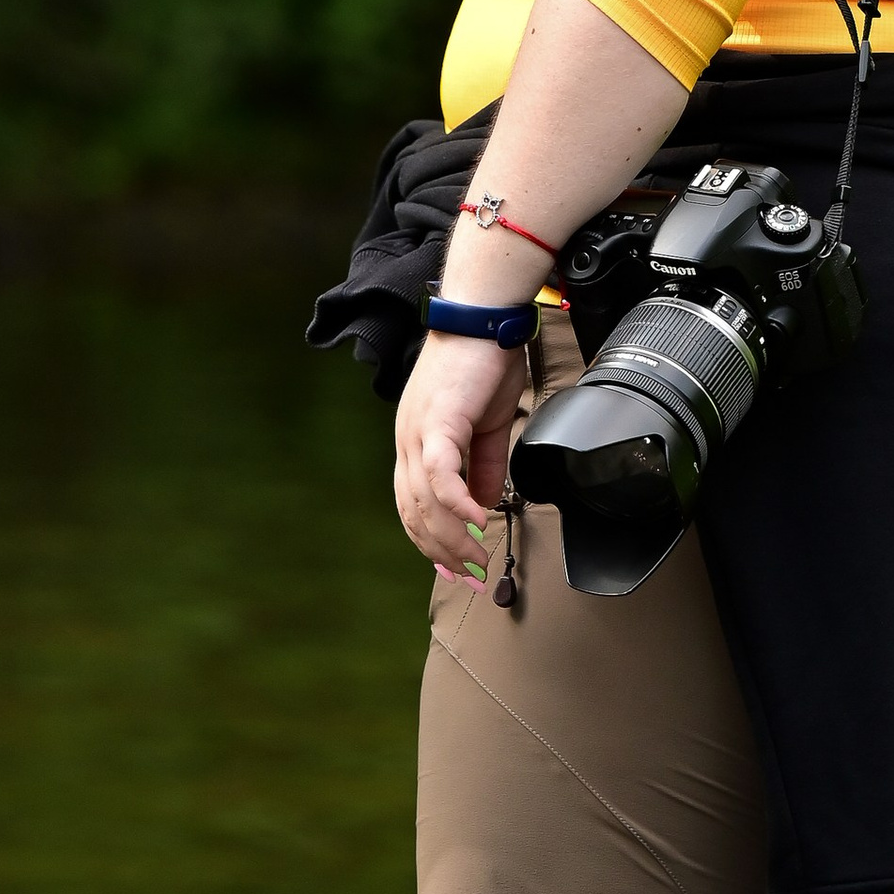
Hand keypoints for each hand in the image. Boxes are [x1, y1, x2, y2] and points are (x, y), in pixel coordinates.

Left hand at [394, 328, 528, 574]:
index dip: (431, 542)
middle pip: (415, 512)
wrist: (483, 317)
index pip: (411, 506)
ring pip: (426, 501)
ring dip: (453, 537)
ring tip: (478, 558)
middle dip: (443, 552)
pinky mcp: (438, 422)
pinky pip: (443, 474)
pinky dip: (458, 505)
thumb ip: (482, 466)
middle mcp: (408, 441)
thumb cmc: (483, 362)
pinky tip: (477, 523)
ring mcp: (418, 432)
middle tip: (471, 577)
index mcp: (416, 442)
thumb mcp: (485, 425)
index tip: (456, 568)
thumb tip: (483, 504)